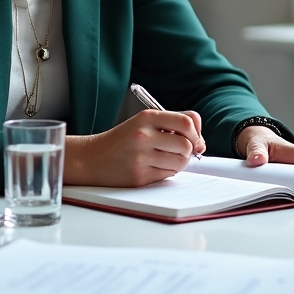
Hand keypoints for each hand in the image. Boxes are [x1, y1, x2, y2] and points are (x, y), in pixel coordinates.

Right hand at [64, 108, 206, 186]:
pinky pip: (167, 176)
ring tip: (165, 159)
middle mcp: (144, 135)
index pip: (187, 120)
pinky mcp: (139, 176)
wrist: (92, 158)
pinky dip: (166, 172)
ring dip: (178, 163)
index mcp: (147, 117)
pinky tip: (154, 167)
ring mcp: (141, 157)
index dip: (196, 132)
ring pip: (180, 162)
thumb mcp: (145, 122)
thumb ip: (173, 124)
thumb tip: (201, 144)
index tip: (194, 138)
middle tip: (179, 151)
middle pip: (186, 144)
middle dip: (188, 150)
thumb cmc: (123, 140)